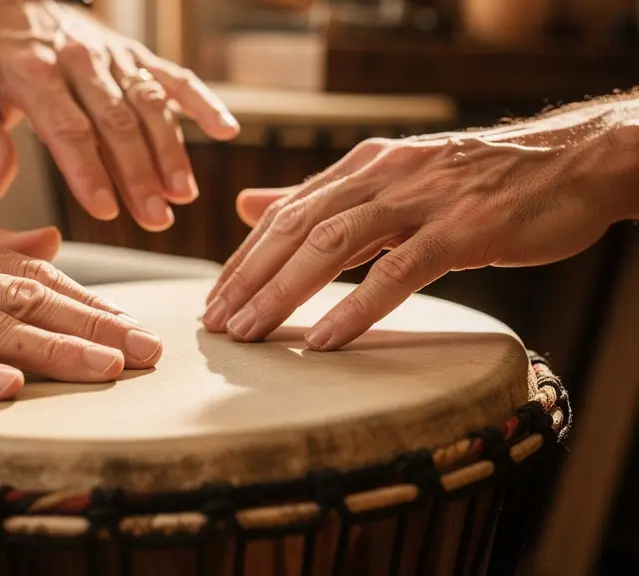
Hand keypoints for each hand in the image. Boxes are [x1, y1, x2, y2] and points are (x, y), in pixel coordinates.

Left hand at [0, 0, 238, 231]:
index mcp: (32, 72)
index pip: (67, 129)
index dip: (89, 171)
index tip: (106, 209)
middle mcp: (79, 60)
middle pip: (117, 123)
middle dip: (139, 175)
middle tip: (156, 219)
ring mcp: (112, 55)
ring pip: (149, 104)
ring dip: (171, 151)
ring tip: (183, 195)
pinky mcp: (134, 53)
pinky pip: (173, 75)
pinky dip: (202, 100)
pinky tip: (226, 128)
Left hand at [203, 102, 638, 349]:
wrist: (572, 163)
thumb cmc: (478, 182)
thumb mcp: (393, 180)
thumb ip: (321, 197)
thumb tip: (249, 206)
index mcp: (364, 165)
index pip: (285, 213)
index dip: (245, 258)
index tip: (215, 300)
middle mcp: (383, 174)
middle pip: (297, 228)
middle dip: (250, 278)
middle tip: (216, 324)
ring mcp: (422, 199)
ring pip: (333, 245)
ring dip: (284, 292)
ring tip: (250, 332)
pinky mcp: (463, 228)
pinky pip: (398, 270)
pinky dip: (356, 307)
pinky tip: (325, 340)